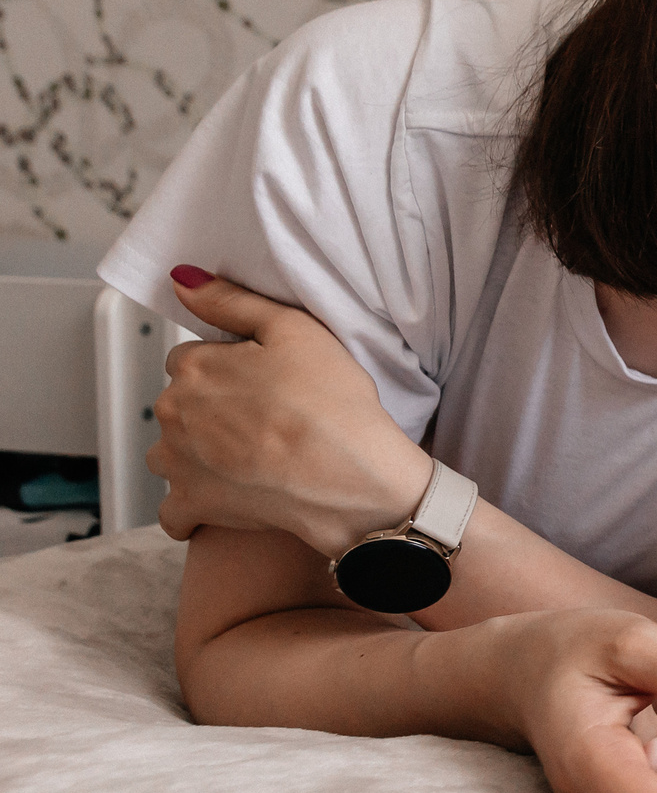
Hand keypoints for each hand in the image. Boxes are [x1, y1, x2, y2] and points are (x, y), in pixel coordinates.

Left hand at [154, 269, 430, 554]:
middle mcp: (172, 412)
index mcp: (194, 367)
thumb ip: (233, 302)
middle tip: (262, 419)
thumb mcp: (295, 330)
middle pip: (179, 404)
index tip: (260, 381)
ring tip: (247, 460)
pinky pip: (174, 511)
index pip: (189, 358)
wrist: (349, 477)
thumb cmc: (333, 405)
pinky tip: (222, 501)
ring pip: (171, 452)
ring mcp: (177, 462)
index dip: (228, 368)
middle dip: (209, 409)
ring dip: (196, 456)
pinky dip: (192, 507)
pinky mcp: (192, 505)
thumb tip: (183, 281)